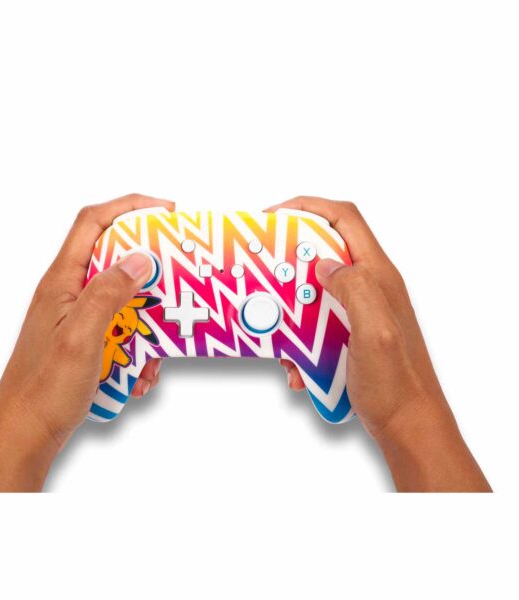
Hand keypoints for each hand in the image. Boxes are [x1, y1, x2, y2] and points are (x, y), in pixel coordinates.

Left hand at [0, 194, 173, 491]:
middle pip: (116, 260)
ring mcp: (79, 318)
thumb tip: (141, 258)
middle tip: (177, 285)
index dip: (129, 207)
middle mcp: (70, 293)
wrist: (26, 433)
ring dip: (148, 323)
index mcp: (63, 282)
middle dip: (150, 273)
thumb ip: (108, 293)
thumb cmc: (45, 388)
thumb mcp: (81, 337)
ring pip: (126, 301)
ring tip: (154, 354)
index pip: (93, 223)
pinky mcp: (89, 341)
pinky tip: (139, 376)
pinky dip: (139, 350)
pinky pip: (124, 333)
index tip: (165, 212)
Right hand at [268, 197, 490, 491]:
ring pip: (315, 290)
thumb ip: (355, 289)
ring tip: (276, 332)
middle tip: (263, 273)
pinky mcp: (351, 333)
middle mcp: (371, 286)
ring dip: (290, 308)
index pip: (344, 219)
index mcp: (378, 276)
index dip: (308, 207)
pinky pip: (316, 324)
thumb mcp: (375, 334)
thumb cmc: (396, 384)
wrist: (409, 426)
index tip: (273, 217)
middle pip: (325, 250)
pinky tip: (295, 367)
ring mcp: (361, 310)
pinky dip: (299, 340)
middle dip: (290, 259)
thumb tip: (325, 263)